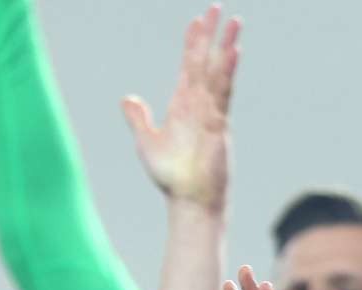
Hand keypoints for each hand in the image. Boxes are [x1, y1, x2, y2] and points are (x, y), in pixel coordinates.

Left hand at [123, 5, 239, 212]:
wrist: (188, 199)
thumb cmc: (170, 175)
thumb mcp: (146, 142)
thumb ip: (138, 119)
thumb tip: (127, 98)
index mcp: (183, 105)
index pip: (188, 66)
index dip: (192, 44)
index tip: (196, 21)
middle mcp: (199, 104)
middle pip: (206, 61)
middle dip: (211, 34)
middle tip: (217, 6)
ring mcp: (211, 111)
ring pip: (218, 72)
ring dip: (225, 45)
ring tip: (234, 21)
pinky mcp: (219, 123)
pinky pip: (224, 93)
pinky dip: (227, 72)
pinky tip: (233, 52)